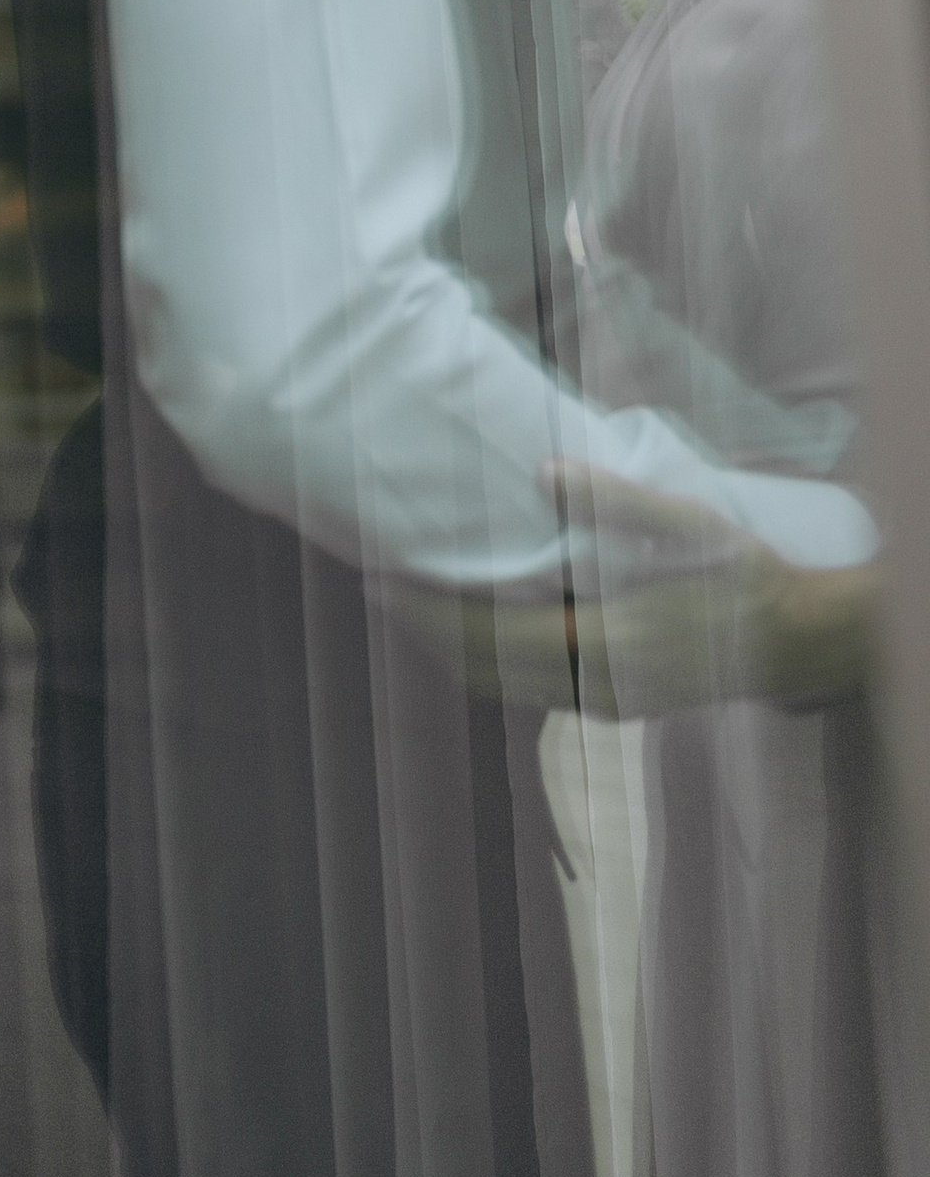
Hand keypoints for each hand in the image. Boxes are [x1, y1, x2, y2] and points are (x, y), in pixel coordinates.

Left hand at [400, 466, 879, 713]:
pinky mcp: (614, 702)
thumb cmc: (745, 577)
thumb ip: (616, 502)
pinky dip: (491, 660)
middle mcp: (596, 685)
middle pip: (484, 668)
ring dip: (453, 648)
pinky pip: (532, 687)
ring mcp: (605, 701)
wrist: (800, 641)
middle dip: (425, 631)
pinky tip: (477, 626)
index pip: (491, 635)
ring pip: (504, 685)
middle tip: (377, 585)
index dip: (430, 612)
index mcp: (605, 644)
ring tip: (412, 602)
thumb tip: (545, 474)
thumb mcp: (689, 527)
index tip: (382, 579)